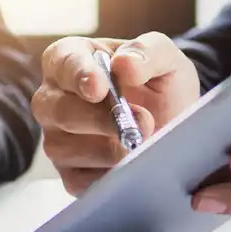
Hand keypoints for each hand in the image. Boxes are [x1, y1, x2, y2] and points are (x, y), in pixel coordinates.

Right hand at [33, 33, 200, 195]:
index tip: (99, 88)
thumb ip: (148, 51)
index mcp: (71, 59)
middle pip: (56, 109)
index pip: (63, 63)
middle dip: (99, 118)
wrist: (176, 122)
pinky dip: (107, 175)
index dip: (78, 76)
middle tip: (140, 122)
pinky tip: (131, 167)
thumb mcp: (166, 60)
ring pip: (63, 148)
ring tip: (141, 144)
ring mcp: (58, 137)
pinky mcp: (70, 173)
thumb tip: (125, 65)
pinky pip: (77, 180)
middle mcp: (54, 98)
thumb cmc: (160, 84)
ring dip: (108, 149)